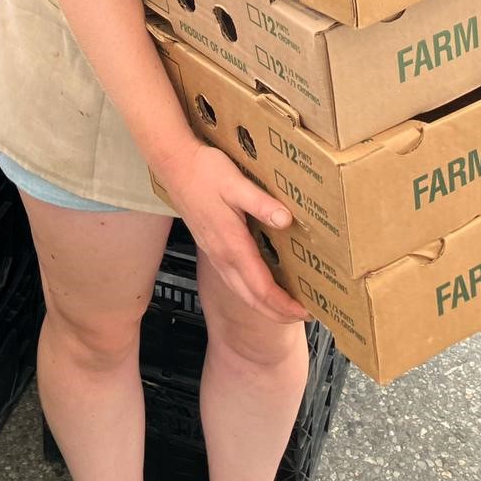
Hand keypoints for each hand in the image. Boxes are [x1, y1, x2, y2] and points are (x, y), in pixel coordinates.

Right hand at [159, 144, 308, 323]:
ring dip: (264, 305)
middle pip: (251, 298)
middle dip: (278, 312)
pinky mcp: (211, 247)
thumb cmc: (205, 171)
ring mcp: (214, 253)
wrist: (175, 164)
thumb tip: (286, 221)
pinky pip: (233, 280)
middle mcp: (222, 256)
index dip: (284, 304)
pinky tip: (260, 285)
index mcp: (231, 244)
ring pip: (241, 292)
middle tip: (303, 316)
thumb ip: (261, 203)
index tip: (305, 311)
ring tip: (286, 306)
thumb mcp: (236, 183)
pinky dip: (251, 292)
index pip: (261, 288)